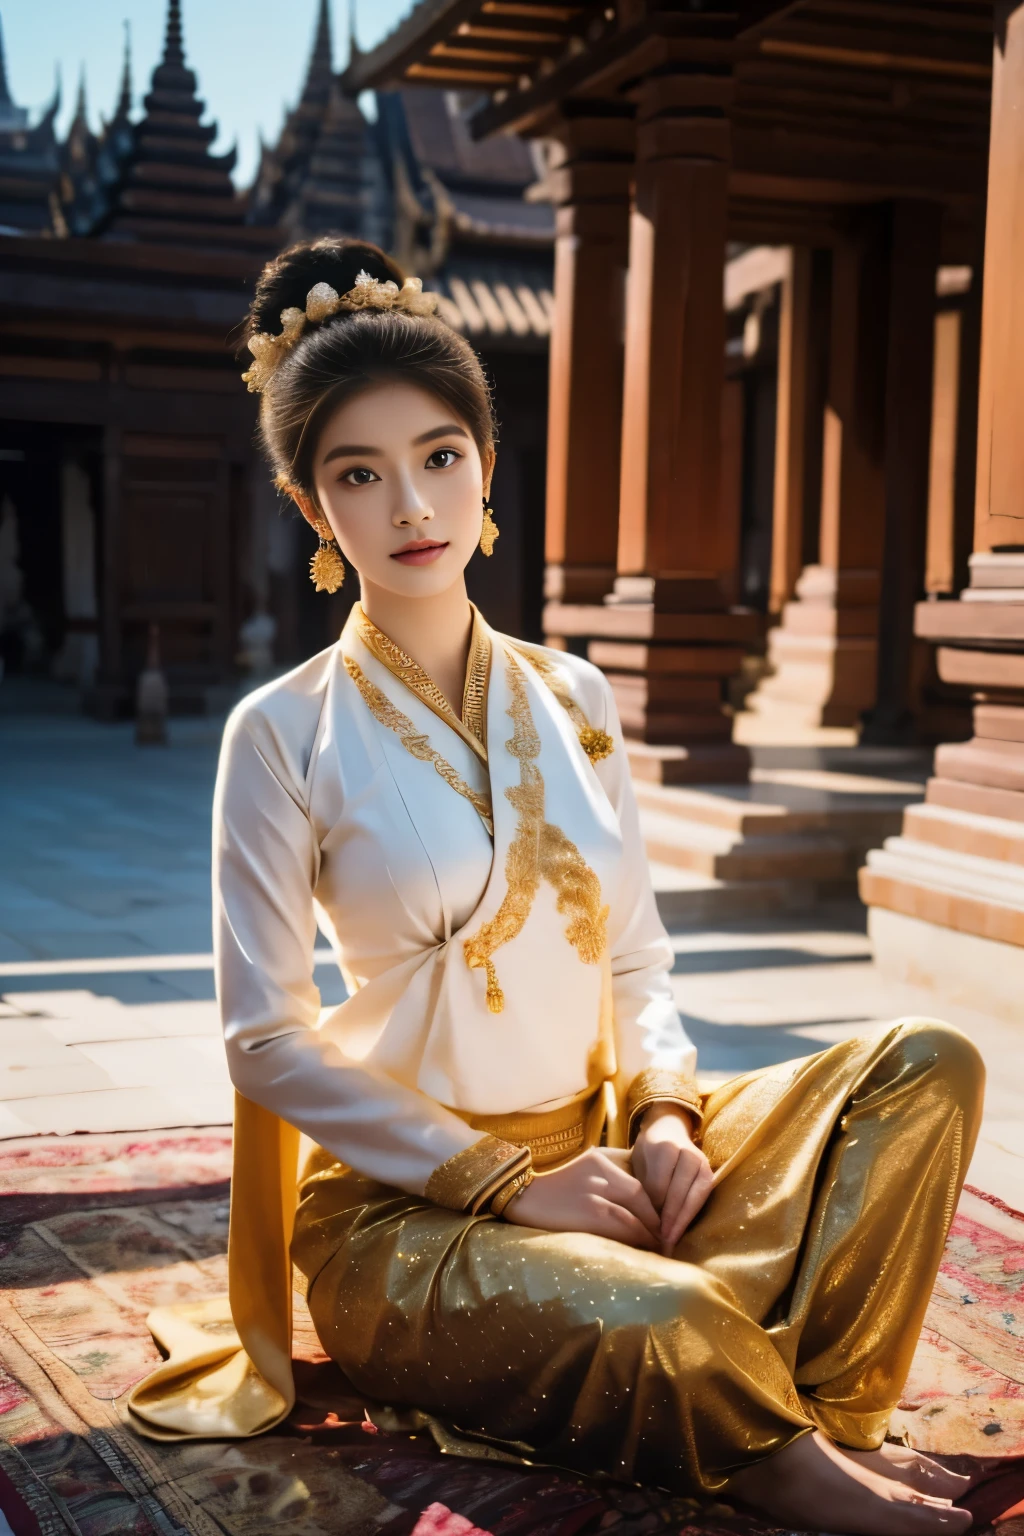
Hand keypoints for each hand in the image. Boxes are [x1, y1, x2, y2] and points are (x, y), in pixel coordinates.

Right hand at [504, 1147, 660, 1249]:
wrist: (519, 1199)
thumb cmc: (551, 1190)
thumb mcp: (581, 1170)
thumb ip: (606, 1175)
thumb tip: (640, 1200)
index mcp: (600, 1159)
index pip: (639, 1180)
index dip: (654, 1203)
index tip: (662, 1220)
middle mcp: (601, 1171)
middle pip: (642, 1197)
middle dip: (657, 1220)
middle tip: (667, 1238)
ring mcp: (596, 1191)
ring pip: (636, 1215)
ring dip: (651, 1235)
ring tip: (659, 1250)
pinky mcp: (591, 1212)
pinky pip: (624, 1228)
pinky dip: (638, 1241)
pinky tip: (643, 1252)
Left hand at [630, 1104, 713, 1253]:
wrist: (669, 1129)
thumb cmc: (649, 1151)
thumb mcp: (639, 1163)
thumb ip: (643, 1186)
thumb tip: (646, 1221)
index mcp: (664, 1147)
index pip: (658, 1186)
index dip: (651, 1209)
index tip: (644, 1228)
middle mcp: (687, 1153)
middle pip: (678, 1194)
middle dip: (668, 1221)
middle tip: (659, 1242)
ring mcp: (701, 1162)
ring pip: (694, 1197)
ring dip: (682, 1222)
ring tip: (670, 1241)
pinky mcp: (710, 1172)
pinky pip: (703, 1197)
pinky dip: (691, 1215)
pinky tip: (681, 1229)